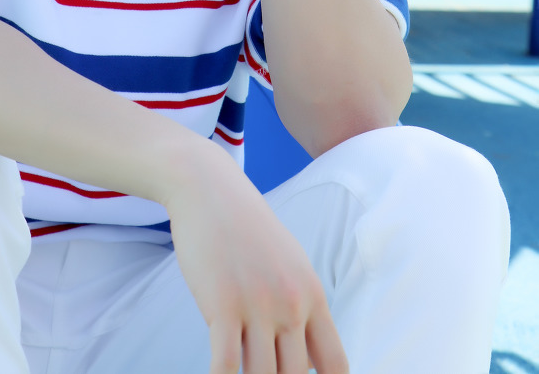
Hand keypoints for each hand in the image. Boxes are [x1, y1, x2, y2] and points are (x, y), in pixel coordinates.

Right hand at [165, 150, 348, 373]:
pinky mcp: (223, 306)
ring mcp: (258, 306)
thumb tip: (312, 360)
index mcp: (312, 295)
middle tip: (264, 373)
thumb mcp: (289, 264)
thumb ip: (303, 310)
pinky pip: (225, 366)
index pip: (335, 365)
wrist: (211, 190)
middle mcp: (292, 304)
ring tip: (242, 372)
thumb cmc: (248, 230)